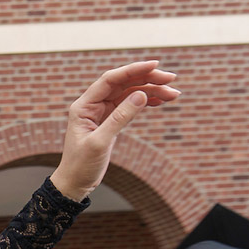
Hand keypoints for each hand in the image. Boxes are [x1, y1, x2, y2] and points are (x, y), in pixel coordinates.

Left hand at [52, 61, 180, 199]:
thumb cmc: (81, 165)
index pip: (110, 80)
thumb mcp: (100, 142)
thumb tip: (141, 95)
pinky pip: (130, 105)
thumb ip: (120, 118)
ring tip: (173, 94)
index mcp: (84, 106)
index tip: (155, 65)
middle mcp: (92, 105)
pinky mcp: (110, 121)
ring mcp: (102, 112)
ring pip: (129, 94)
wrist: (74, 183)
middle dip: (147, 79)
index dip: (133, 70)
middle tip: (171, 79)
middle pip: (123, 83)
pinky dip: (146, 102)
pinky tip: (161, 101)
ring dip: (151, 91)